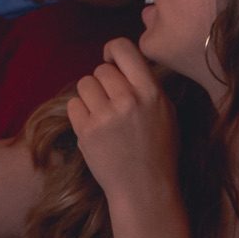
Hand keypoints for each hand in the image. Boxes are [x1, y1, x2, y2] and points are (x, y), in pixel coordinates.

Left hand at [67, 39, 178, 204]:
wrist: (145, 189)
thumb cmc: (158, 150)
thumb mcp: (165, 113)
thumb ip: (145, 85)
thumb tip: (121, 61)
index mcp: (151, 93)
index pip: (124, 48)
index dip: (112, 50)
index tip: (111, 60)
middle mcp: (128, 100)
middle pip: (100, 69)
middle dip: (104, 82)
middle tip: (113, 102)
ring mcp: (105, 116)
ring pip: (84, 84)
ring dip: (90, 97)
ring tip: (104, 116)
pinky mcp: (86, 130)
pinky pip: (73, 104)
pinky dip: (80, 113)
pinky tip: (94, 127)